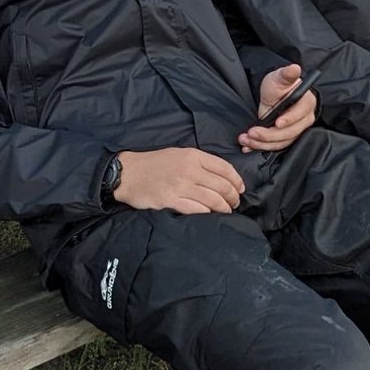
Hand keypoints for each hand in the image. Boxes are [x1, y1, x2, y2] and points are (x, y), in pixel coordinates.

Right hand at [116, 147, 244, 213]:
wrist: (129, 173)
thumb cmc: (155, 163)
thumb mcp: (180, 154)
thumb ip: (200, 162)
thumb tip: (222, 176)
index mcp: (193, 156)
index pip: (225, 168)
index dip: (237, 180)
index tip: (241, 189)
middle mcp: (189, 170)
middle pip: (222, 186)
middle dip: (233, 197)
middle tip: (235, 203)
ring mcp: (180, 186)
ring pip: (213, 200)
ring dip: (224, 208)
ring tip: (226, 211)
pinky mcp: (170, 201)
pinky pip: (197, 210)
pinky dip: (207, 214)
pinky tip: (210, 216)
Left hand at [239, 64, 317, 153]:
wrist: (271, 95)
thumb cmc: (278, 84)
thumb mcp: (279, 77)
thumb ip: (287, 74)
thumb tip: (295, 68)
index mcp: (307, 102)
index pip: (300, 113)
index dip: (289, 119)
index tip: (277, 122)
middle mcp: (304, 118)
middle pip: (290, 132)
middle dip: (269, 135)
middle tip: (252, 132)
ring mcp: (296, 130)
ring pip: (281, 142)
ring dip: (262, 143)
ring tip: (246, 139)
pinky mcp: (286, 138)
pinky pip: (275, 146)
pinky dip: (260, 147)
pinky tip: (249, 146)